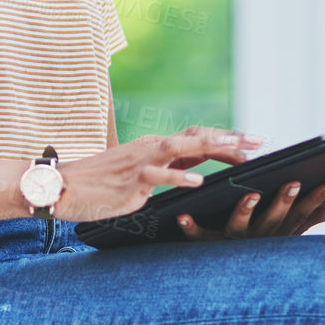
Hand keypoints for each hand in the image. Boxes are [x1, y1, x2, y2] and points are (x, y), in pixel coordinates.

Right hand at [53, 127, 265, 223]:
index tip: (254, 142)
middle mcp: (152, 148)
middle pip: (197, 137)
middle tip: (260, 142)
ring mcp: (141, 162)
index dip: (226, 138)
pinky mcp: (130, 180)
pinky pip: (158, 176)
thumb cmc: (101, 186)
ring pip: (182, 147)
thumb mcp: (138, 177)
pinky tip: (198, 182)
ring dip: (213, 147)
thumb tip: (192, 180)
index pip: (197, 138)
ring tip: (239, 151)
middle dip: (231, 139)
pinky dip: (179, 177)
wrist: (64, 187)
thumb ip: (163, 175)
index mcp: (155, 148)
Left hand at [176, 179, 324, 240]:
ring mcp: (232, 243)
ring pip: (239, 227)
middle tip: (293, 183)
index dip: (316, 200)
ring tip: (250, 194)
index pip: (301, 215)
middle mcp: (256, 239)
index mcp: (275, 234)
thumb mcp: (282, 238)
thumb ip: (304, 222)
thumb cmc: (256, 253)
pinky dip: (190, 226)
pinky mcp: (206, 245)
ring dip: (245, 211)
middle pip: (273, 220)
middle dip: (284, 202)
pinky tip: (182, 215)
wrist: (221, 293)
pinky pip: (198, 237)